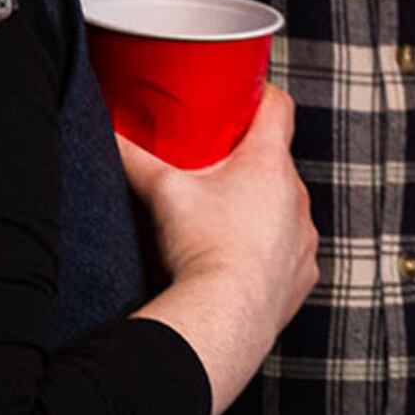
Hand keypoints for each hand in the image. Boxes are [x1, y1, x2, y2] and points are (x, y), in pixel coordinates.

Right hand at [122, 88, 320, 414]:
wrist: (225, 317)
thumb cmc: (202, 250)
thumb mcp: (163, 191)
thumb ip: (133, 157)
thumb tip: (109, 133)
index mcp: (268, 164)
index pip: (279, 107)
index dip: (262, 96)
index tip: (244, 99)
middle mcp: (296, 196)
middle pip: (278, 161)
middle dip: (248, 160)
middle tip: (214, 165)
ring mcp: (304, 237)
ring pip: (285, 207)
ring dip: (261, 207)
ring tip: (224, 218)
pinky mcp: (303, 274)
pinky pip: (289, 250)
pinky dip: (269, 249)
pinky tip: (240, 258)